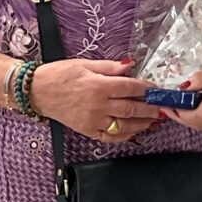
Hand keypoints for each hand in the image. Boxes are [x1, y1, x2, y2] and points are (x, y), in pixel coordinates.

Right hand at [30, 58, 160, 142]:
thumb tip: (130, 65)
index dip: (147, 88)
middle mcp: (98, 105)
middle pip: (131, 108)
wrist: (38, 91)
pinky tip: (134, 133)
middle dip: (150, 108)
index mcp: (99, 85)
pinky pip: (110, 137)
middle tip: (163, 108)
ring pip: (124, 125)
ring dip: (142, 124)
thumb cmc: (61, 74)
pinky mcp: (87, 131)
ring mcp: (93, 121)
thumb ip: (109, 67)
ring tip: (154, 121)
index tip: (157, 89)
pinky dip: (124, 136)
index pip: (130, 87)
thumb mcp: (85, 64)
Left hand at [163, 53, 201, 132]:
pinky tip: (196, 110)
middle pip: (197, 123)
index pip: (195, 116)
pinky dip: (201, 119)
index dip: (179, 113)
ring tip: (180, 107)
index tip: (167, 106)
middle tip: (169, 106)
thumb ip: (199, 79)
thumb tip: (183, 88)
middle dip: (181, 116)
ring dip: (190, 119)